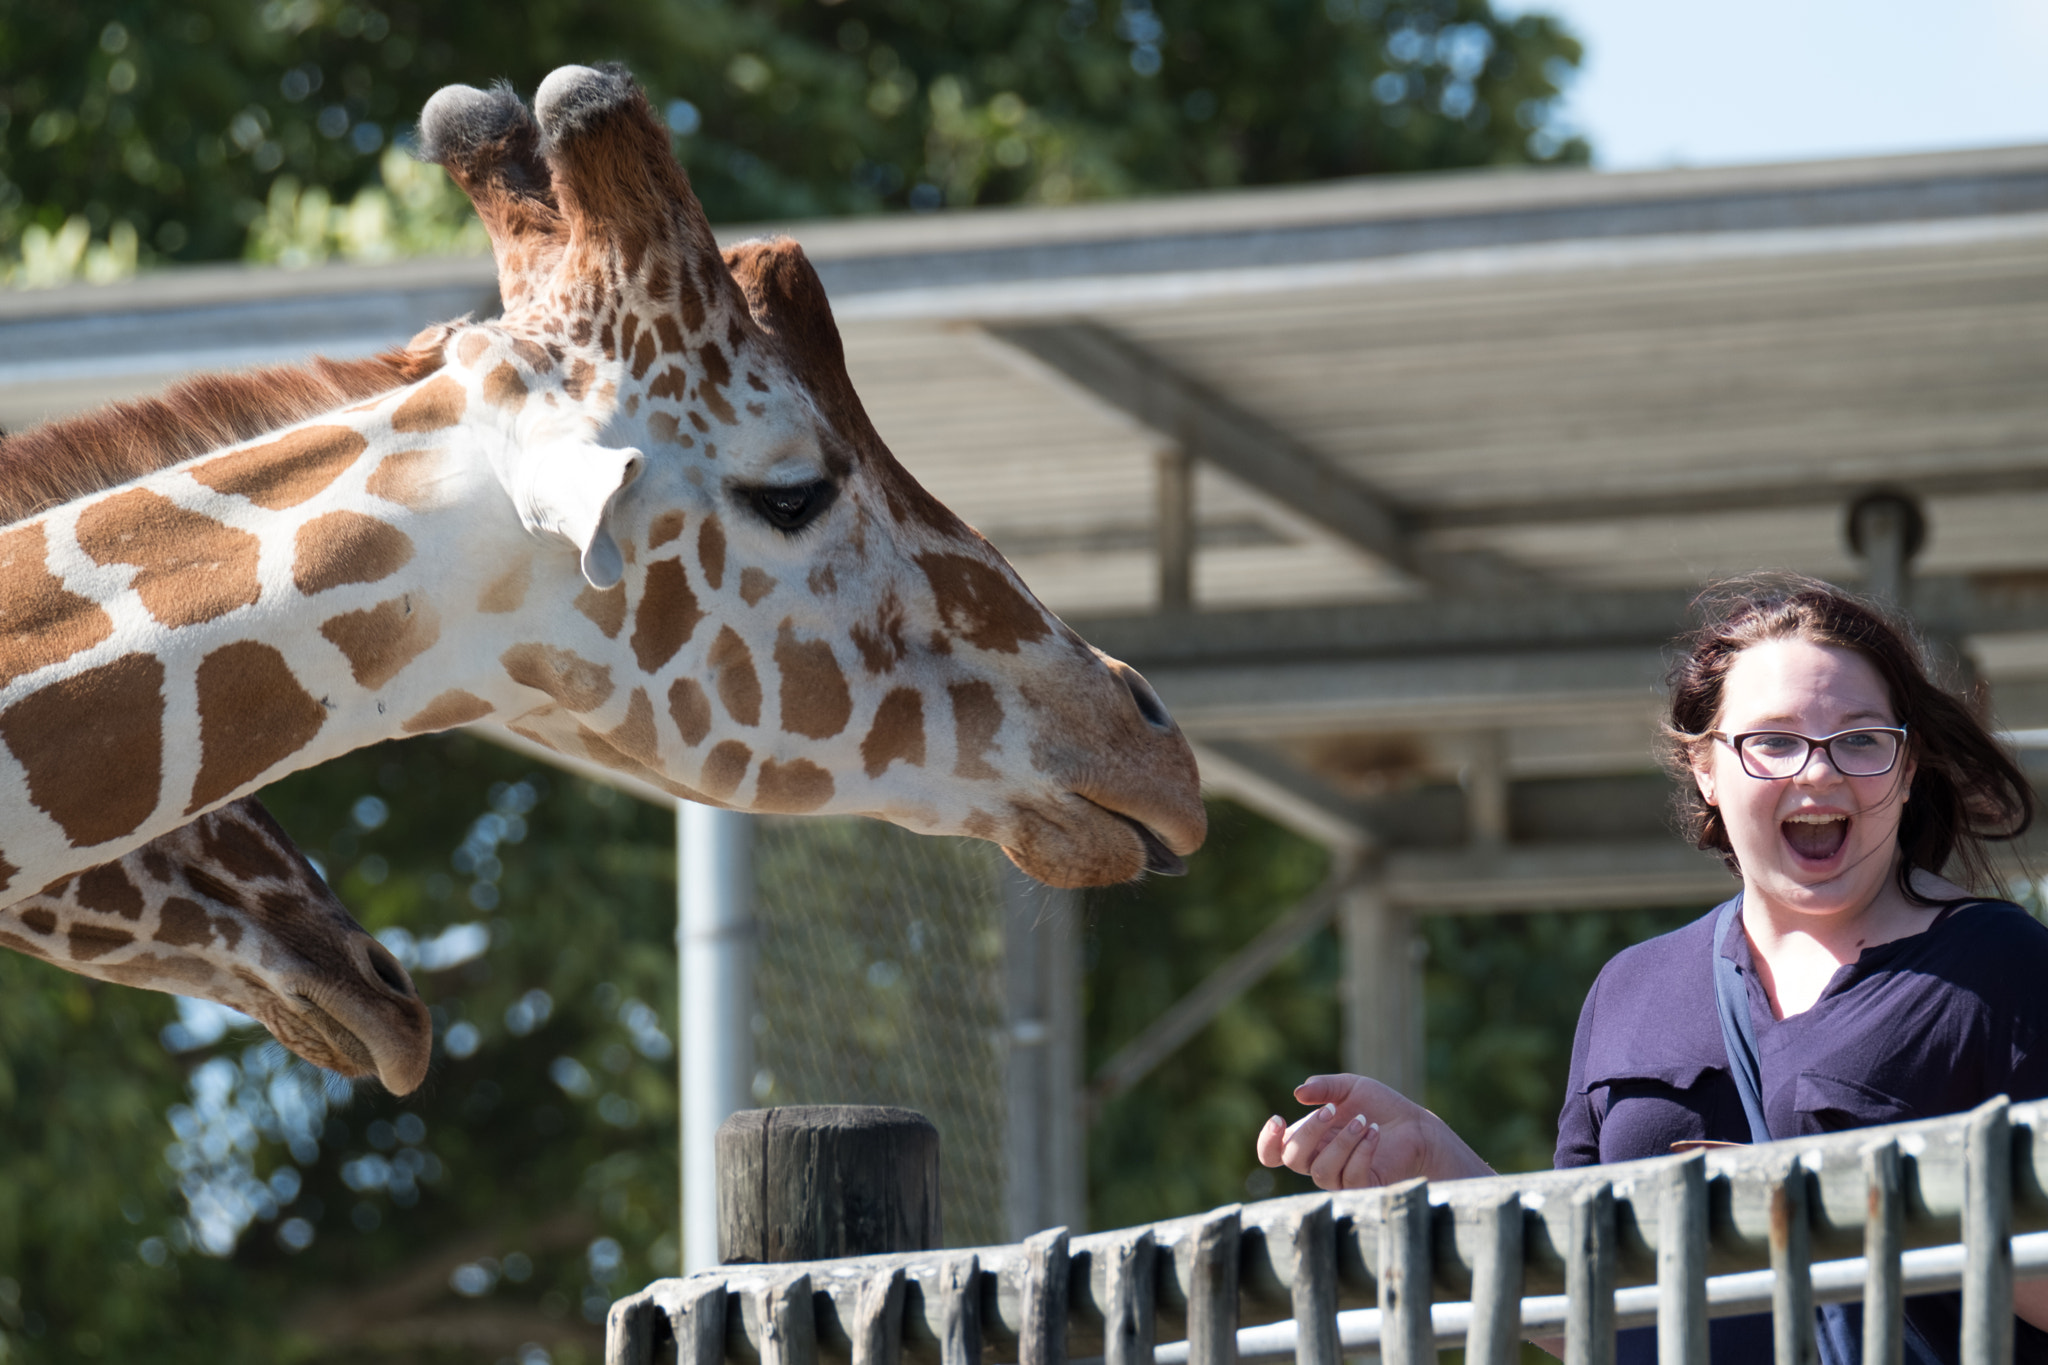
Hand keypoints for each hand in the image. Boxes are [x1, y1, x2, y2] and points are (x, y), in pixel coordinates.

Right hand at [1255, 1073, 1491, 1189]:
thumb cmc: (1380, 1107)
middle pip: (1293, 1158)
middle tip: (1333, 1109)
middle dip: (1310, 1130)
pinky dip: (1362, 1151)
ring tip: (1364, 1121)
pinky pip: (1350, 1177)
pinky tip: (1375, 1133)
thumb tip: (1298, 1093)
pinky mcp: (1363, 1188)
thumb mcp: (1349, 1087)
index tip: (1279, 1119)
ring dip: (1341, 1141)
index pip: (1273, 1154)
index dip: (1267, 1142)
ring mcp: (1340, 1178)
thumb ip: (1323, 1087)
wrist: (1416, 1126)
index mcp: (1309, 1140)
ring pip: (1322, 1171)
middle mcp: (1319, 1162)